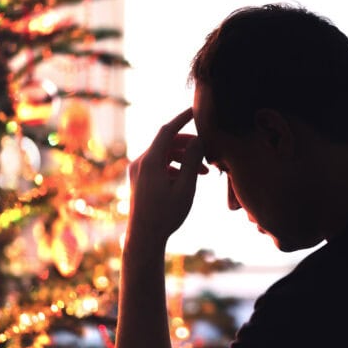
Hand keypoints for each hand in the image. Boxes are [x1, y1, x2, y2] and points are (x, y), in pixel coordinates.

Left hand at [127, 108, 207, 242]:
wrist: (144, 238)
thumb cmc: (166, 215)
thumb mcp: (186, 188)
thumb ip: (193, 161)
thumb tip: (199, 140)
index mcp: (150, 161)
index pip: (168, 130)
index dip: (183, 118)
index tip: (196, 110)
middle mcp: (141, 162)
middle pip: (167, 142)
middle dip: (189, 145)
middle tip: (209, 151)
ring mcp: (138, 171)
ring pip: (164, 155)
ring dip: (185, 159)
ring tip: (206, 172)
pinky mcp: (139, 180)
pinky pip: (158, 165)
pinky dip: (175, 167)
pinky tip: (189, 179)